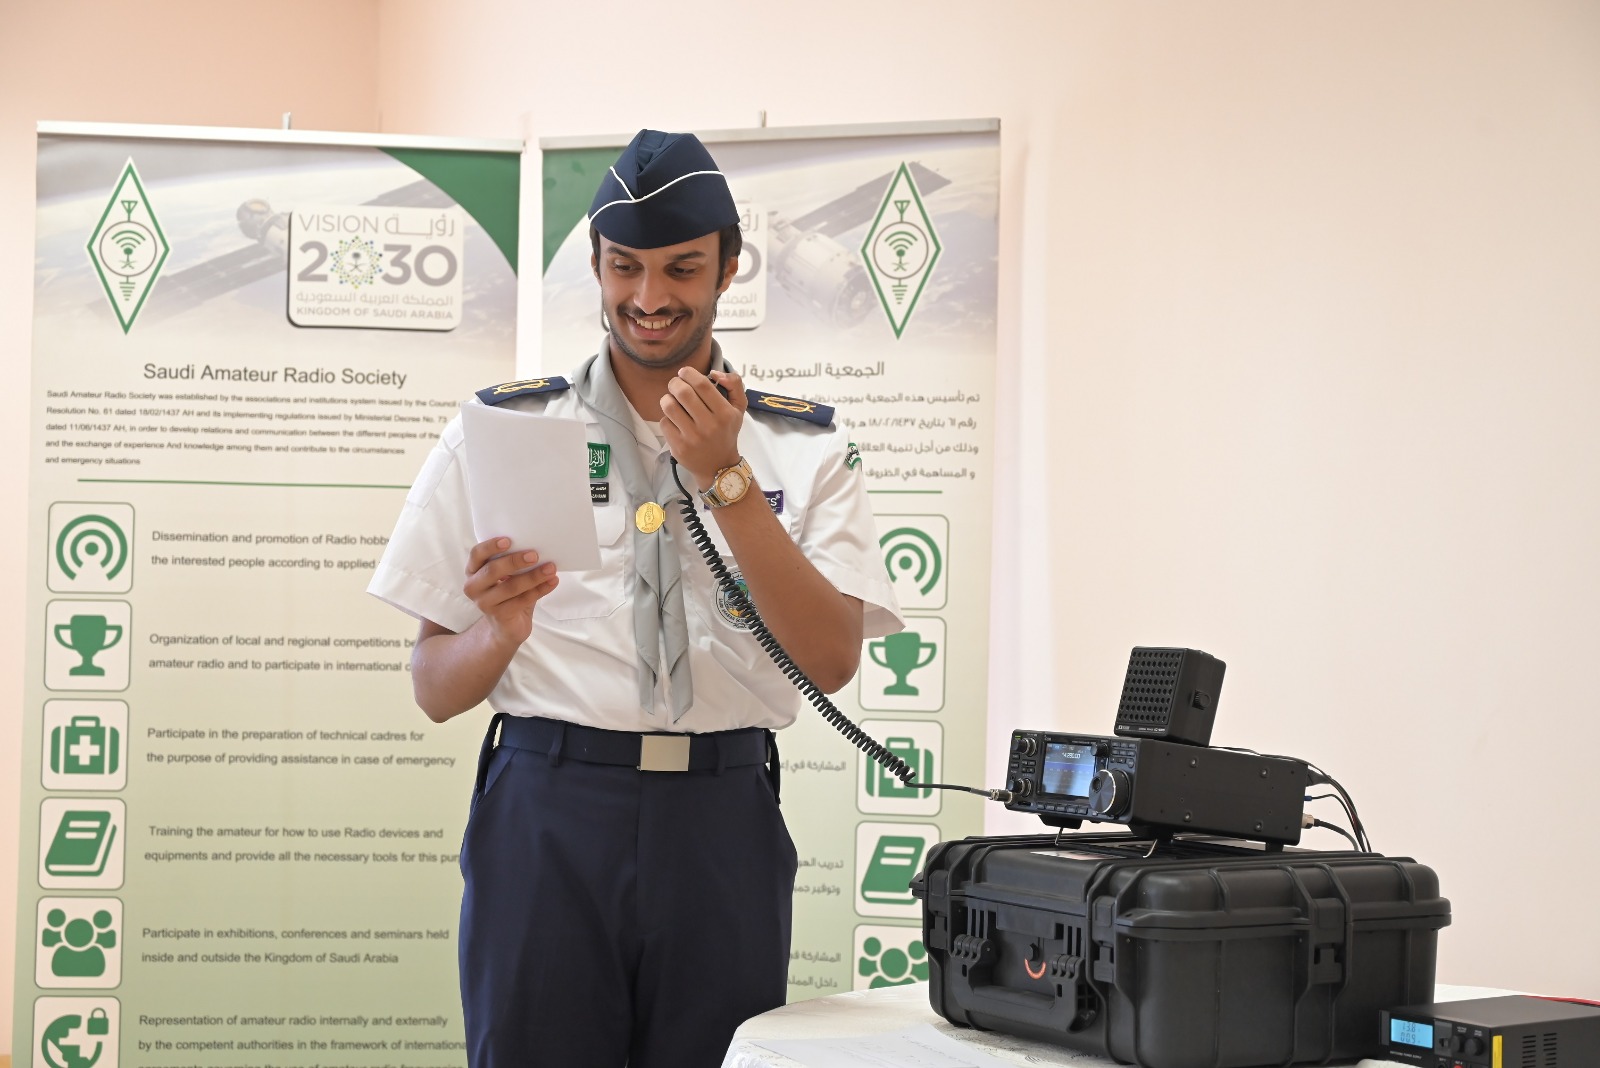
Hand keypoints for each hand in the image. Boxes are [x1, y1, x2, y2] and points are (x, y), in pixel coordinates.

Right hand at [462, 537, 557, 647]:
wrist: (507, 626)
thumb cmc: (508, 594)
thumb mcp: (506, 575)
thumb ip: (513, 562)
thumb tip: (537, 546)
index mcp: (473, 571)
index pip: (476, 554)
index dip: (490, 546)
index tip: (508, 540)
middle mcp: (473, 587)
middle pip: (492, 570)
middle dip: (515, 561)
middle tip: (535, 555)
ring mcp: (484, 603)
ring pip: (510, 587)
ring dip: (533, 576)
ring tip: (550, 568)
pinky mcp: (499, 615)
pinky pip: (522, 601)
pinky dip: (540, 590)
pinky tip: (552, 582)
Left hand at [660, 366, 746, 489]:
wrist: (719, 466)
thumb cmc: (726, 432)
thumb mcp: (739, 408)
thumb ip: (734, 384)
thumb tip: (714, 373)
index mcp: (725, 414)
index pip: (702, 385)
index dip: (689, 373)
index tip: (684, 372)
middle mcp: (709, 426)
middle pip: (683, 392)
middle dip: (675, 383)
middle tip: (675, 384)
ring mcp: (692, 438)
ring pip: (669, 406)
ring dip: (667, 398)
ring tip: (672, 400)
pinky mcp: (678, 447)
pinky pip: (664, 423)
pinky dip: (667, 418)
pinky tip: (674, 421)